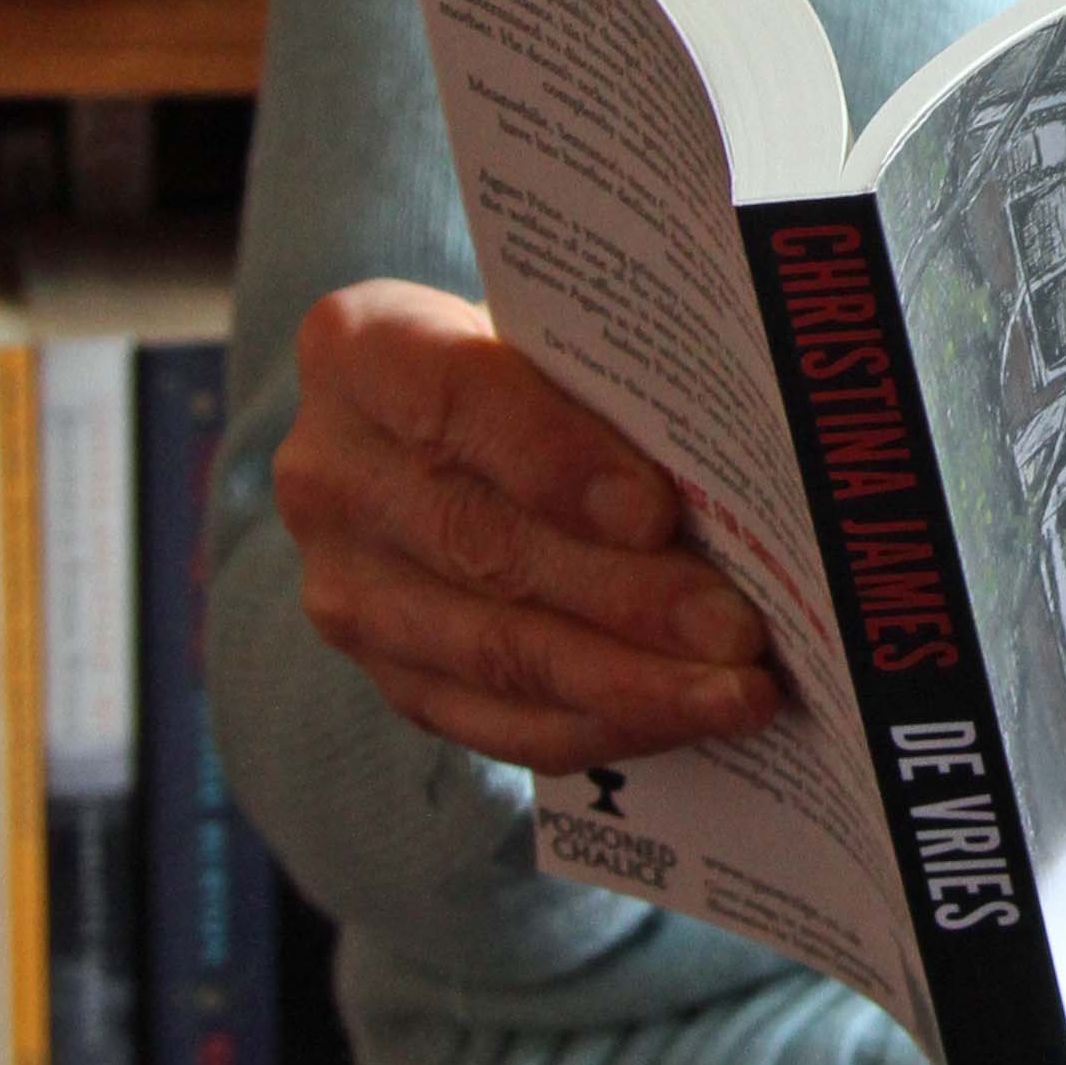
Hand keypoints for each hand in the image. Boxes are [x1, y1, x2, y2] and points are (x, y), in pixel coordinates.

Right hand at [275, 280, 782, 769]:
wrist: (451, 426)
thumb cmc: (536, 363)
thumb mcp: (557, 339)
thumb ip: (613, 385)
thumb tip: (733, 479)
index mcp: (359, 350)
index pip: (453, 402)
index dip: (555, 462)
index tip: (656, 513)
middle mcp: (329, 474)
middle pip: (482, 546)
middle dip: (625, 598)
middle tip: (736, 629)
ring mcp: (345, 586)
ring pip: (492, 651)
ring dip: (629, 683)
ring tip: (734, 692)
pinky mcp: (383, 673)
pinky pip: (493, 719)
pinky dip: (600, 725)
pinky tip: (683, 719)